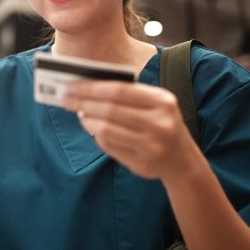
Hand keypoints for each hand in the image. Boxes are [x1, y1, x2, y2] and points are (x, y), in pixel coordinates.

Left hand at [62, 80, 201, 180]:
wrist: (182, 160)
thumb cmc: (161, 124)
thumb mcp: (155, 104)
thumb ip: (128, 95)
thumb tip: (87, 88)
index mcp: (162, 101)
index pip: (119, 90)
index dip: (92, 88)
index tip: (72, 86)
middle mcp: (160, 123)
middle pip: (111, 110)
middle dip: (84, 103)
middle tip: (67, 100)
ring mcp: (152, 145)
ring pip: (107, 130)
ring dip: (88, 121)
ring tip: (80, 114)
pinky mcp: (142, 163)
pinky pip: (110, 147)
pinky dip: (97, 136)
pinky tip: (92, 129)